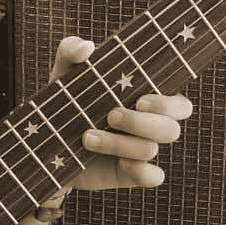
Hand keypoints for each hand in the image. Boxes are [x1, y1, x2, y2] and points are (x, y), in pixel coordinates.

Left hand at [50, 36, 192, 191]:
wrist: (46, 142)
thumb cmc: (67, 99)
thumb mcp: (64, 73)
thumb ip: (71, 51)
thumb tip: (87, 47)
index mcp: (148, 98)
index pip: (179, 103)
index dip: (168, 104)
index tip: (139, 99)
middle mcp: (151, 126)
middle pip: (171, 129)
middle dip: (142, 123)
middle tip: (111, 115)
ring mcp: (142, 151)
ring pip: (150, 149)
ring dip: (119, 143)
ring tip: (87, 137)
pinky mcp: (131, 174)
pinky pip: (152, 177)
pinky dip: (140, 171)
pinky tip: (118, 163)